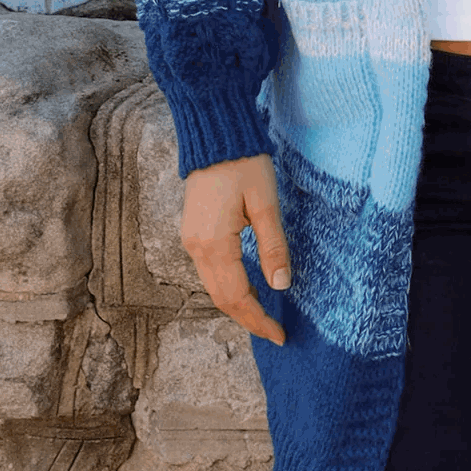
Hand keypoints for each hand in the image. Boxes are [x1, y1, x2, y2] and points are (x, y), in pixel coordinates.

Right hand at [180, 152, 290, 345]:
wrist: (214, 135)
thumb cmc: (243, 163)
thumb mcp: (265, 203)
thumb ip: (273, 246)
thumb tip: (280, 286)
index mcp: (213, 243)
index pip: (236, 296)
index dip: (258, 319)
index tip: (280, 336)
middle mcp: (195, 247)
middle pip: (221, 297)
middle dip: (248, 318)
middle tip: (275, 332)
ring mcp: (190, 239)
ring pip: (213, 286)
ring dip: (237, 303)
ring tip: (265, 314)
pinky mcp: (193, 231)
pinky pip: (209, 270)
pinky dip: (228, 285)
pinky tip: (248, 286)